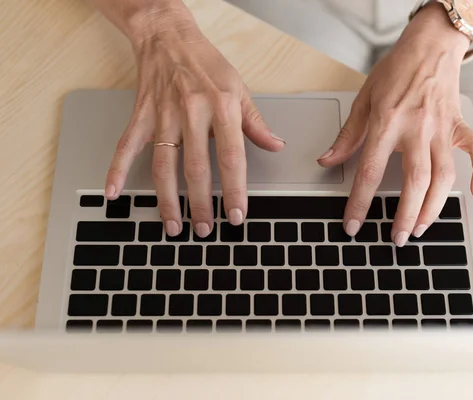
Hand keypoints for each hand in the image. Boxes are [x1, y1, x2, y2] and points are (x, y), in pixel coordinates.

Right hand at [104, 5, 284, 237]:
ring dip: (167, 199)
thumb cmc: (207, 63)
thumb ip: (256, 122)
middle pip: (196, 168)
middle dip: (201, 203)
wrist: (168, 37)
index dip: (235, 190)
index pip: (232, 158)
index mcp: (221, 108)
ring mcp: (163, 115)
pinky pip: (127, 146)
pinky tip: (113, 192)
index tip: (236, 215)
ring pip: (164, 165)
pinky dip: (117, 170)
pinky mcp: (141, 115)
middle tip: (205, 230)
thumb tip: (275, 145)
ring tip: (172, 225)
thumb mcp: (240, 89)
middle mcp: (192, 113)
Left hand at [318, 3, 472, 245]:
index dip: (359, 202)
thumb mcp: (363, 100)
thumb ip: (347, 135)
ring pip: (443, 176)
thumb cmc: (395, 71)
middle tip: (397, 239)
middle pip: (414, 181)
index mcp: (387, 123)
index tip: (353, 225)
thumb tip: (327, 161)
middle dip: (405, 215)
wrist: (429, 45)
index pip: (369, 171)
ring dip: (434, 206)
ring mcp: (441, 129)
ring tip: (422, 228)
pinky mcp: (459, 125)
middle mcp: (416, 129)